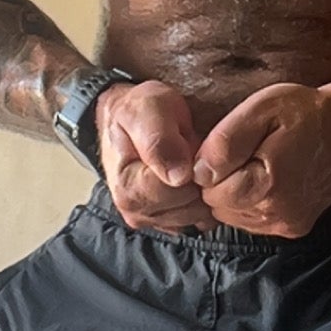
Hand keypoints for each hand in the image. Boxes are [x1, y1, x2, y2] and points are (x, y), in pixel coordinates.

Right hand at [95, 80, 214, 231]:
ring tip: (189, 161)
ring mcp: (152, 220)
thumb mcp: (147, 108)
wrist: (129, 116)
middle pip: (192, 206)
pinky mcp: (168, 223)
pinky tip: (191, 175)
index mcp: (128, 189)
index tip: (186, 141)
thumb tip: (179, 177)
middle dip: (199, 177)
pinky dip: (202, 198)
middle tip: (189, 149)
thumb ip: (159, 140)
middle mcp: (136, 212)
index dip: (193, 165)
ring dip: (201, 187)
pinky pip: (201, 218)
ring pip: (199, 214)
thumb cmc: (139, 109)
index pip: (179, 190)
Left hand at [192, 83, 330, 237]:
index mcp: (267, 185)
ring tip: (258, 165)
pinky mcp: (294, 227)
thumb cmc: (306, 113)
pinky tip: (269, 179)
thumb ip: (225, 142)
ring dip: (237, 194)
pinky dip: (253, 202)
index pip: (209, 190)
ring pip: (235, 217)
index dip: (212, 167)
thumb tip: (198, 172)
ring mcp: (287, 224)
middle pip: (219, 207)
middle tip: (246, 154)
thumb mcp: (262, 109)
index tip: (232, 147)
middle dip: (223, 182)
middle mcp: (277, 213)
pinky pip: (254, 221)